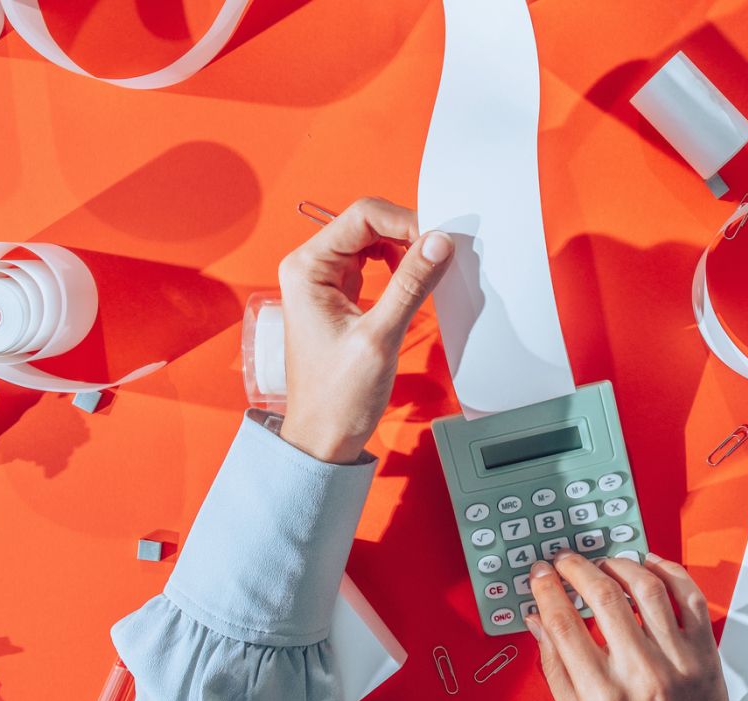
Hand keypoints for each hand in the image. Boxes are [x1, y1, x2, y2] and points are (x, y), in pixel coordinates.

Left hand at [277, 197, 453, 462]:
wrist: (323, 437)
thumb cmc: (336, 398)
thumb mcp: (380, 337)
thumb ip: (410, 285)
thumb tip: (438, 243)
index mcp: (307, 269)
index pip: (362, 216)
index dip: (404, 222)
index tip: (436, 242)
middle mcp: (310, 268)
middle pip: (367, 223)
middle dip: (407, 233)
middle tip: (439, 254)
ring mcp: (324, 281)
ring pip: (372, 241)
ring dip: (404, 249)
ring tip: (429, 270)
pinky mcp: (339, 296)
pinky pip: (373, 264)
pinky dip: (398, 266)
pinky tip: (414, 282)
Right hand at [526, 552, 731, 700]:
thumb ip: (555, 670)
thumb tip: (538, 623)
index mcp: (601, 693)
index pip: (564, 623)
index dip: (547, 590)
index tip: (541, 575)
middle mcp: (638, 671)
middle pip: (603, 596)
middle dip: (577, 568)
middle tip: (567, 562)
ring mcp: (675, 657)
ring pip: (646, 587)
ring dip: (619, 564)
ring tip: (605, 563)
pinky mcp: (702, 649)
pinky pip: (688, 595)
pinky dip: (668, 571)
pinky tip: (649, 567)